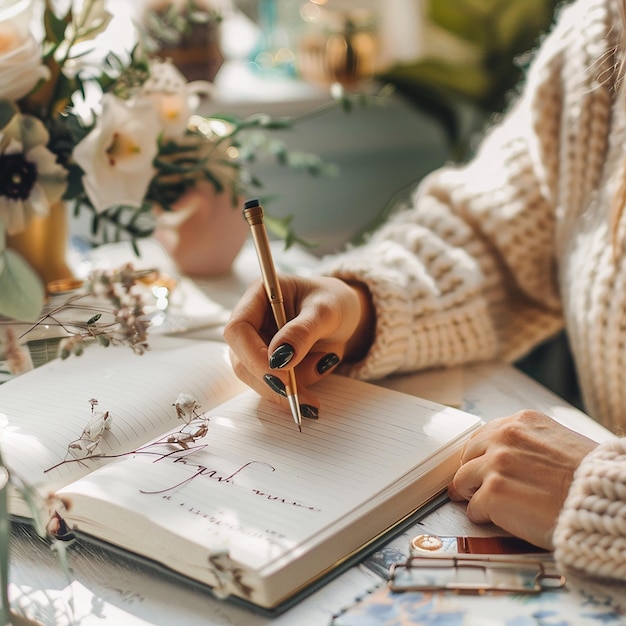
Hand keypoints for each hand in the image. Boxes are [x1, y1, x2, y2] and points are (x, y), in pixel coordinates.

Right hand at [223, 275, 374, 412]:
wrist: (345, 314)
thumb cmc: (334, 301)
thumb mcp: (326, 311)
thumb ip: (303, 332)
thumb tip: (278, 360)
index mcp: (259, 296)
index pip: (238, 330)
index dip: (253, 356)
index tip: (282, 375)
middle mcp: (252, 321)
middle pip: (243, 361)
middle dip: (274, 381)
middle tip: (305, 398)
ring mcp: (258, 345)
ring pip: (259, 379)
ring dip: (292, 385)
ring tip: (324, 363)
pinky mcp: (269, 364)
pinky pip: (276, 386)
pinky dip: (299, 386)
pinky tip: (321, 366)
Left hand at [448, 410, 596, 548]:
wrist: (602, 501)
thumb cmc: (589, 478)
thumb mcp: (558, 442)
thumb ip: (527, 443)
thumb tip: (504, 455)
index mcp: (521, 422)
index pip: (483, 436)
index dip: (480, 455)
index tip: (479, 466)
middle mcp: (504, 438)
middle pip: (467, 456)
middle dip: (472, 473)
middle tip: (475, 488)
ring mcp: (495, 465)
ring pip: (462, 481)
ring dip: (472, 494)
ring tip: (483, 504)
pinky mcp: (492, 493)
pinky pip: (473, 508)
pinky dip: (481, 516)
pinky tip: (495, 519)